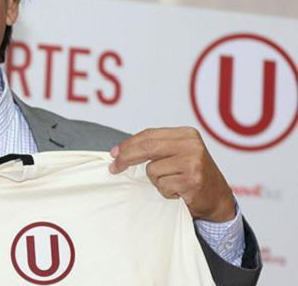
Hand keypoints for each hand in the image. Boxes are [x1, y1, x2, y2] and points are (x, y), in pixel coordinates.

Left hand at [109, 127, 235, 222]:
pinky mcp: (191, 180)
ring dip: (156, 181)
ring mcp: (193, 162)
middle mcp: (191, 145)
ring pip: (152, 170)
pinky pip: (162, 185)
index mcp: (186, 134)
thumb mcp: (178, 154)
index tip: (114, 153)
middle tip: (114, 167)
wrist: (218, 198)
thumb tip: (120, 151)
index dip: (128, 143)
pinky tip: (179, 191)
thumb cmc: (193, 175)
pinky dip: (166, 191)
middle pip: (147, 148)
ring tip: (172, 182)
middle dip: (126, 158)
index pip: (149, 134)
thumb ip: (157, 148)